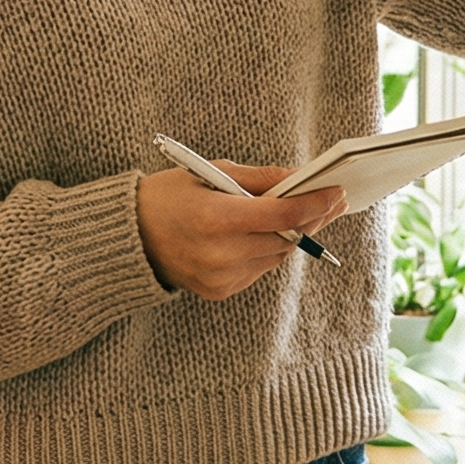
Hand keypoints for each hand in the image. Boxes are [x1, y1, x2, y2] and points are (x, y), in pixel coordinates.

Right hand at [136, 161, 343, 300]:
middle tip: (333, 200)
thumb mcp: (211, 172)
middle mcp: (219, 253)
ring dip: (293, 236)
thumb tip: (303, 176)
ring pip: (277, 256)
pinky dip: (268, 250)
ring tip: (306, 214)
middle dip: (312, 218)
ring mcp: (220, 277)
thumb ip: (261, 178)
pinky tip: (270, 234)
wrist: (128, 237)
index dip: (314, 203)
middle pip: (285, 239)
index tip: (336, 191)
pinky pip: (259, 269)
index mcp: (215, 218)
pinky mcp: (219, 291)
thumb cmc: (169, 196)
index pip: (282, 216)